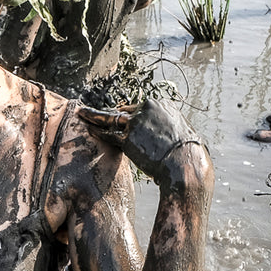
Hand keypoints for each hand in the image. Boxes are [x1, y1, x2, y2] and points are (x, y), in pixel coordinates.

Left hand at [78, 98, 203, 181]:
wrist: (185, 166)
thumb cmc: (189, 155)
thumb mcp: (183, 132)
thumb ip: (170, 127)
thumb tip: (167, 134)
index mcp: (162, 104)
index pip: (140, 107)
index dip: (129, 115)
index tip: (118, 114)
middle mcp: (148, 108)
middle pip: (124, 111)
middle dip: (111, 115)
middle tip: (93, 112)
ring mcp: (136, 122)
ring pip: (111, 118)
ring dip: (94, 116)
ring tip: (81, 112)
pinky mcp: (128, 137)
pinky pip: (108, 134)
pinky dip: (96, 131)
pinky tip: (87, 128)